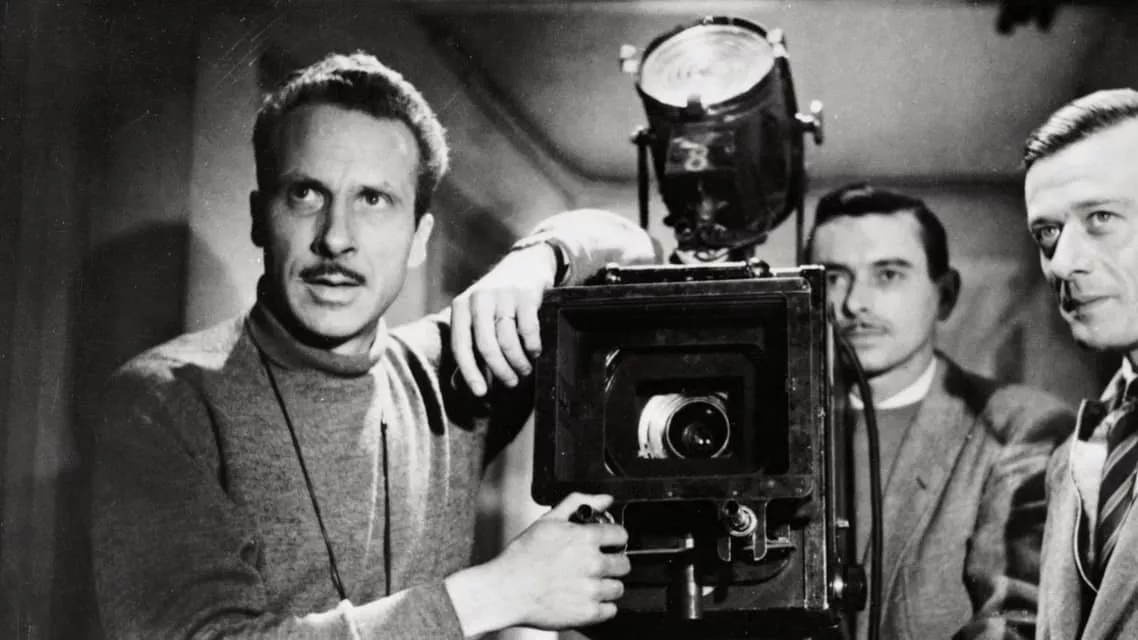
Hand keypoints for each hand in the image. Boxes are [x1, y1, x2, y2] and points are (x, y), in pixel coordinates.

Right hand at [445, 493, 629, 634]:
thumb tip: (604, 499)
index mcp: (585, 538)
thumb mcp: (548, 521)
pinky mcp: (587, 613)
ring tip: (587, 584)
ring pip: (618, 588)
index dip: (615, 539)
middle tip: (595, 565)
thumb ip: (579, 503)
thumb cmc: (522, 557)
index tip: (609, 544)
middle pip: (623, 563)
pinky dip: (601, 606)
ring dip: (607, 586)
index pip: (621, 535)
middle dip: (612, 563)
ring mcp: (591, 590)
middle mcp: (592, 563)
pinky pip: (610, 610)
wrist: (506, 590)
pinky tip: (584, 599)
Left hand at [450, 243, 557, 395]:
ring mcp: (502, 295)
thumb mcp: (477, 315)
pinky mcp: (525, 294)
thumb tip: (463, 383)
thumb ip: (470, 343)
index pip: (460, 345)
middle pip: (486, 346)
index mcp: (460, 306)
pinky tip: (535, 351)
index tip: (481, 392)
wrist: (525, 264)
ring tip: (524, 369)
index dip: (470, 372)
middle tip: (512, 383)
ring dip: (519, 362)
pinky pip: (528, 329)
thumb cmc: (497, 300)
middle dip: (500, 370)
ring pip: (508, 340)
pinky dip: (533, 346)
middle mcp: (478, 299)